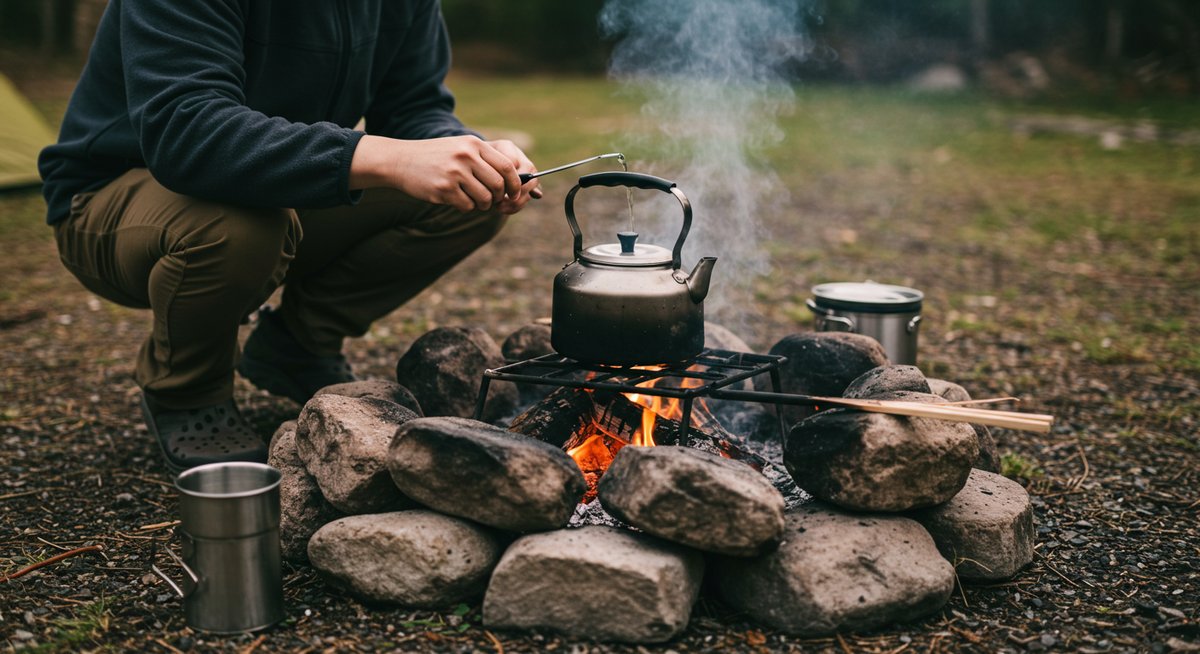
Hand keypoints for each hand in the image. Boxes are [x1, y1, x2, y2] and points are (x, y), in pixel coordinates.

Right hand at [350, 135, 539, 213]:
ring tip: (472, 200)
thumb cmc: (436, 156)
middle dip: (498, 197)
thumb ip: (485, 160)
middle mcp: (466, 156)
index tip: (513, 193)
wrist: (401, 160)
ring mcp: (454, 172)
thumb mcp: (461, 148)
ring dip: (482, 205)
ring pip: (484, 198)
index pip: (507, 166)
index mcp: (474, 144)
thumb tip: (514, 180)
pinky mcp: (444, 189)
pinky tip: (455, 199)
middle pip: (498, 185)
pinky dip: (465, 207)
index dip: (515, 184)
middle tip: (491, 200)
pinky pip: (467, 206)